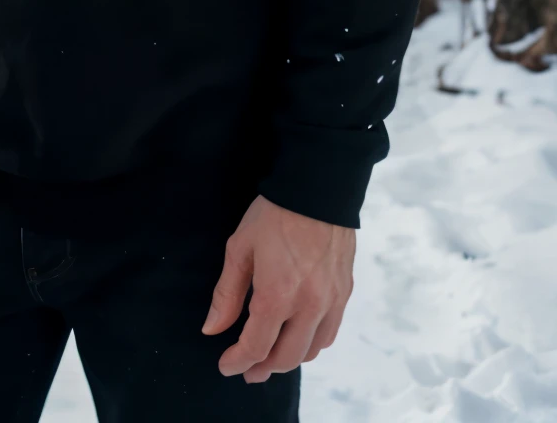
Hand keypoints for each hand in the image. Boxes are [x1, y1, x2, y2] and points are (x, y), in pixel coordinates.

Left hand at [201, 193, 353, 382]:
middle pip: (285, 357)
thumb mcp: (240, 248)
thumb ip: (227, 294)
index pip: (256, 347)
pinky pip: (330, 333)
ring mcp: (331, 302)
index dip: (238, 362)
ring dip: (289, 359)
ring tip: (272, 356)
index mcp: (277, 296)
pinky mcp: (344, 292)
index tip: (226, 366)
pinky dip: (312, 344)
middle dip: (263, 368)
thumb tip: (212, 329)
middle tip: (248, 370)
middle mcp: (308, 307)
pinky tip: (299, 337)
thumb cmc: (274, 214)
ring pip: (311, 350)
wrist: (318, 188)